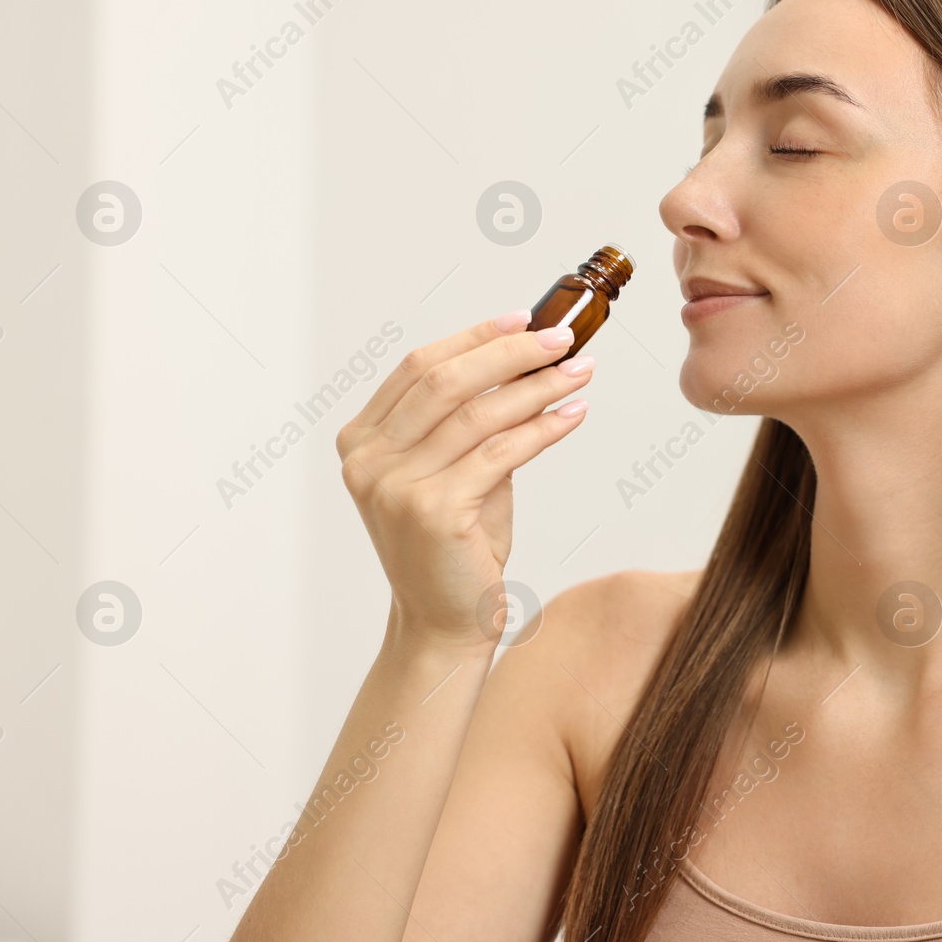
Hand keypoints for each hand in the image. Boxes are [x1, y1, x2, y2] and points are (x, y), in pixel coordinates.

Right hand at [335, 311, 592, 651]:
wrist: (444, 622)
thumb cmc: (454, 547)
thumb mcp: (456, 472)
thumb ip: (473, 423)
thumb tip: (528, 366)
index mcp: (362, 441)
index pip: (419, 368)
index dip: (473, 337)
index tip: (522, 318)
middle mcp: (368, 460)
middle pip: (445, 380)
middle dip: (509, 352)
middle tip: (561, 338)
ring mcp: (395, 486)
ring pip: (477, 414)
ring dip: (536, 386)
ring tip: (579, 371)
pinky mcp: (433, 511)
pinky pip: (500, 453)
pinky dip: (543, 428)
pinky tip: (573, 414)